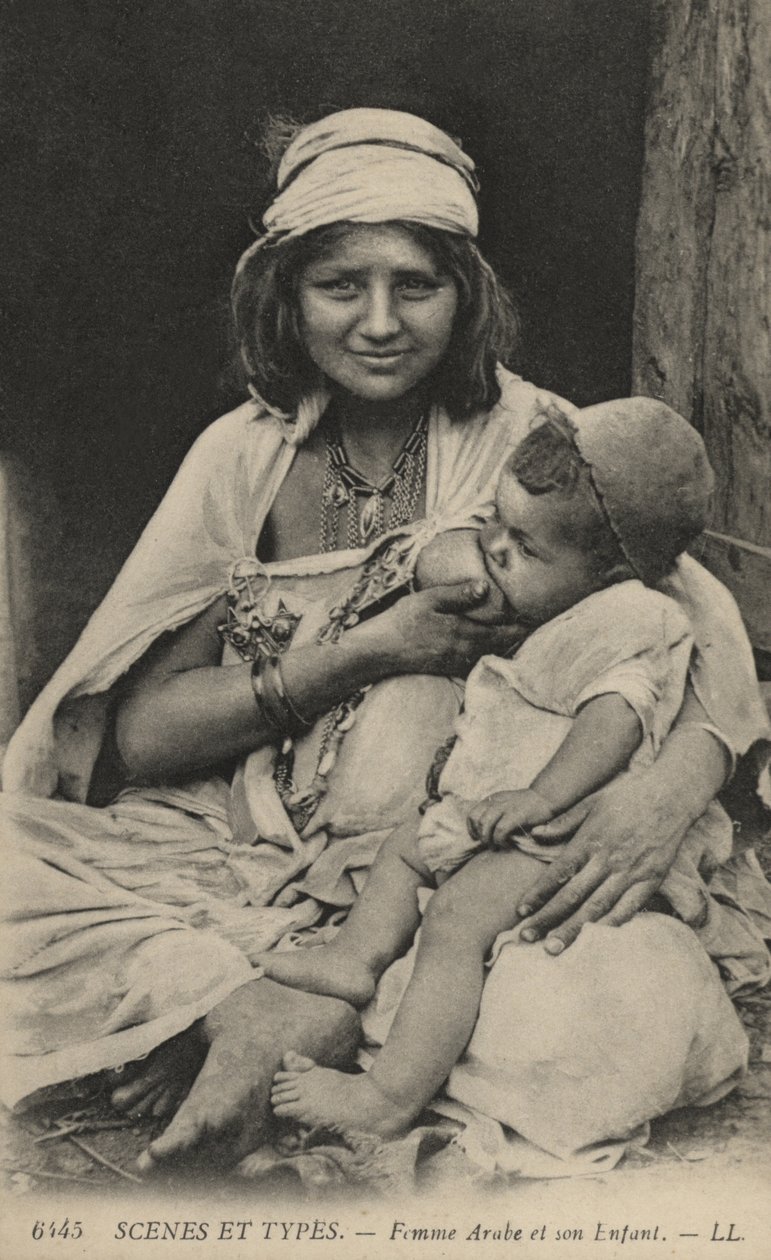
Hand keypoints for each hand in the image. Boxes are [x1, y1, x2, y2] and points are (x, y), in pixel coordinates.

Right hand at [372, 581, 526, 678]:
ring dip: (502, 646)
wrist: (379, 651)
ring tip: (513, 633)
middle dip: (516, 636)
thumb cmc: (402, 621)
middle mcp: (465, 653)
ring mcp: (457, 663)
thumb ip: (458, 594)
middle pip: (501, 647)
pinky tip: (486, 645)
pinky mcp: (448, 668)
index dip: (522, 627)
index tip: (536, 618)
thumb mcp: (429, 600)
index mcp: (464, 634)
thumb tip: (486, 587)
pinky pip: (476, 662)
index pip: (504, 633)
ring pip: (490, 655)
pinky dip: (487, 653)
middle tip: (530, 624)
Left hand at [467, 789, 553, 848]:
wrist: (545, 797)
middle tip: (489, 844)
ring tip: (496, 845)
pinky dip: (500, 840)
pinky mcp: (516, 815)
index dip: (472, 829)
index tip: (477, 838)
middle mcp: (497, 802)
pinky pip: (500, 830)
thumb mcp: (506, 804)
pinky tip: (506, 844)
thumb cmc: (526, 805)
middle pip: (477, 820)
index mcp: (493, 799)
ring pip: (485, 825)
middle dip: (480, 836)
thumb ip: (495, 813)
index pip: (472, 814)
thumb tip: (485, 831)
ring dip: (488, 839)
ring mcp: (506, 807)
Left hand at [513, 769, 691, 953]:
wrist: (671, 794)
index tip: (521, 910)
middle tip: (526, 937)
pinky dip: (609, 926)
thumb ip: (563, 821)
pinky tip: (592, 940)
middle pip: (572, 895)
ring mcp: (630, 872)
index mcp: (590, 839)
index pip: (558, 872)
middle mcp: (608, 859)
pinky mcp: (650, 880)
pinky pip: (627, 909)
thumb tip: (534, 834)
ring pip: (597, 907)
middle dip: (547, 918)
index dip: (538, 893)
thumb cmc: (627, 795)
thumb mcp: (591, 801)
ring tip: (553, 948)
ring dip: (573, 929)